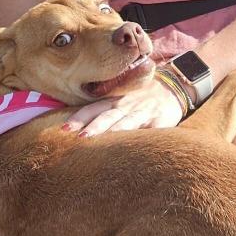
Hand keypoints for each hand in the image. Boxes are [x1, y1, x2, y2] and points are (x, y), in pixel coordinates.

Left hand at [63, 77, 184, 136]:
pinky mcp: (160, 119)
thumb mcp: (120, 98)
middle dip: (94, 127)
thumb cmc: (139, 97)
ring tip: (105, 143)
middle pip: (107, 116)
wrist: (172, 88)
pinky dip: (146, 137)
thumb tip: (72, 127)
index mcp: (114, 100)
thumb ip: (102, 110)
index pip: (92, 108)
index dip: (78, 118)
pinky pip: (153, 129)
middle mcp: (126, 105)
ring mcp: (143, 112)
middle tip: (80, 138)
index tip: (64, 130)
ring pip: (128, 121)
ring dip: (116, 131)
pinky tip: (140, 147)